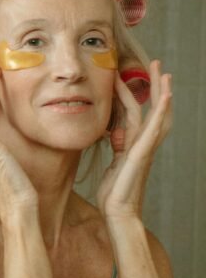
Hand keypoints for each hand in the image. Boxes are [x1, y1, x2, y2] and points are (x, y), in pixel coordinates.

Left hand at [97, 60, 172, 219]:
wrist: (118, 214)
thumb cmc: (113, 194)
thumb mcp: (111, 164)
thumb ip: (114, 148)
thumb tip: (112, 134)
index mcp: (133, 145)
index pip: (134, 113)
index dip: (132, 94)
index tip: (124, 75)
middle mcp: (142, 144)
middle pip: (152, 109)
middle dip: (154, 87)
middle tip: (156, 64)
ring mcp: (144, 148)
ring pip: (157, 115)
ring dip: (161, 93)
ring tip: (164, 72)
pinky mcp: (142, 154)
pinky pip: (154, 129)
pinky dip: (161, 111)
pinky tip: (166, 96)